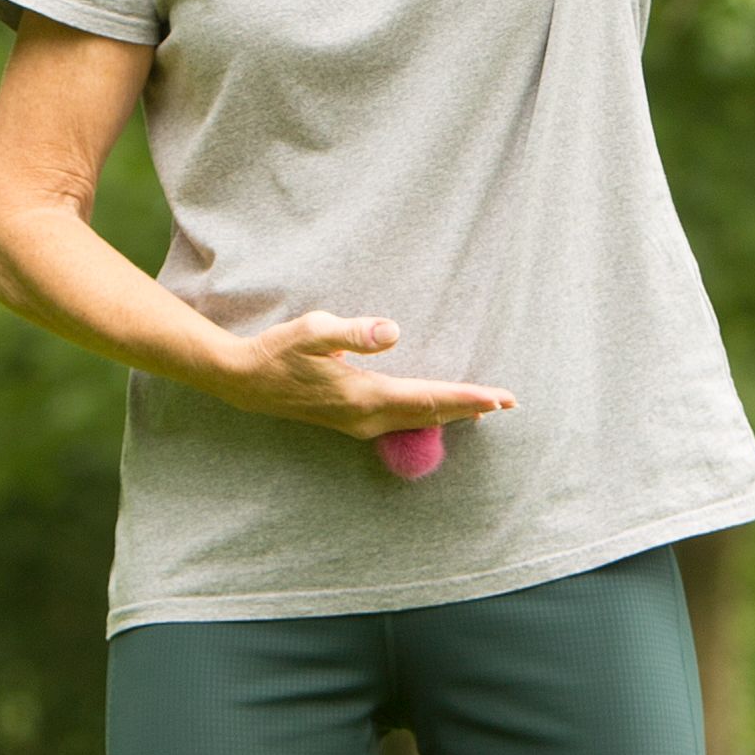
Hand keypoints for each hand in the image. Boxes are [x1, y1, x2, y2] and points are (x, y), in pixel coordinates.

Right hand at [231, 308, 514, 446]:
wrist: (245, 382)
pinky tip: (437, 409)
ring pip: (417, 420)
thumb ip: (353, 333)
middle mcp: (367, 417)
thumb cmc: (279, 351)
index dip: (465, 397)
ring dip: (451, 412)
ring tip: (484, 407)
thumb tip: (392, 332)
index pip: (427, 398)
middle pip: (430, 414)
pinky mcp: (352, 422)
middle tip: (508, 402)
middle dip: (469, 407)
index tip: (498, 398)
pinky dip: (427, 414)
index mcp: (364, 396)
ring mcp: (359, 424)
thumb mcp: (312, 331)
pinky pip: (401, 421)